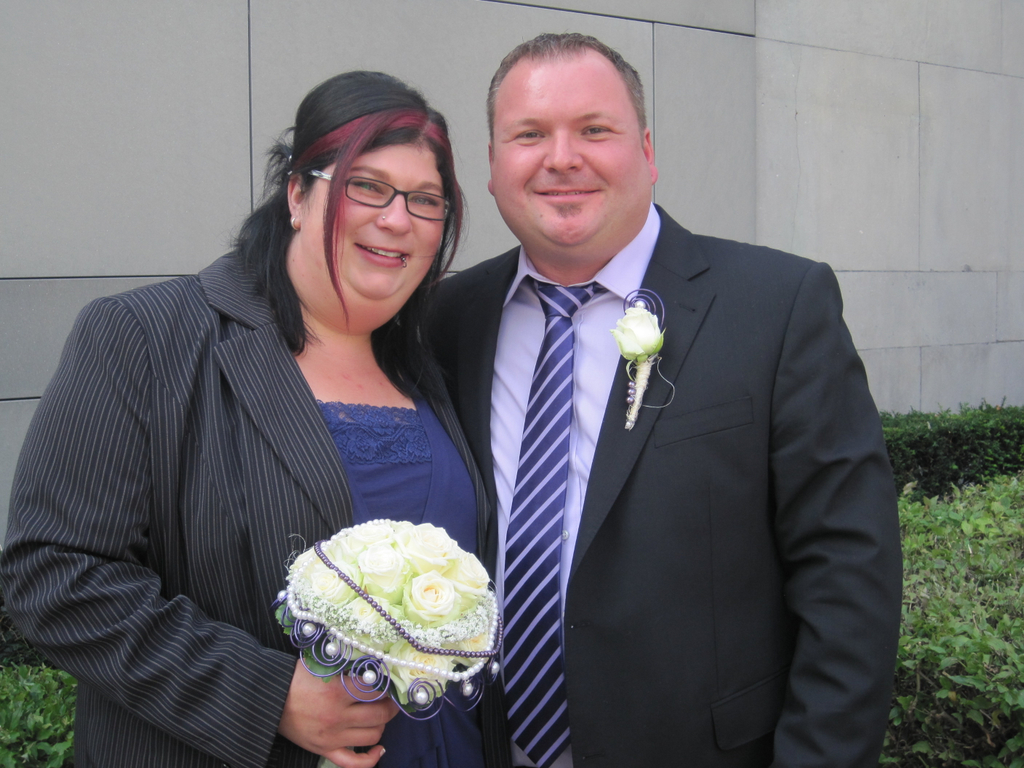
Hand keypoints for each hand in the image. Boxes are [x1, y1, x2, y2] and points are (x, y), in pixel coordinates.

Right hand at [278, 659, 399, 767]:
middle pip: (379, 715)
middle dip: (390, 705)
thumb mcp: (322, 666)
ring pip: (372, 736)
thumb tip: (374, 666)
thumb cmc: (295, 678)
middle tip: (391, 698)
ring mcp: (332, 737)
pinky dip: (370, 759)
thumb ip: (347, 667)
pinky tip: (379, 748)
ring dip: (382, 725)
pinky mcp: (324, 750)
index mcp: (337, 692)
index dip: (388, 685)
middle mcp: (337, 717)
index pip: (376, 690)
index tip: (390, 681)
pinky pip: (353, 763)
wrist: (269, 698)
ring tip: (381, 715)